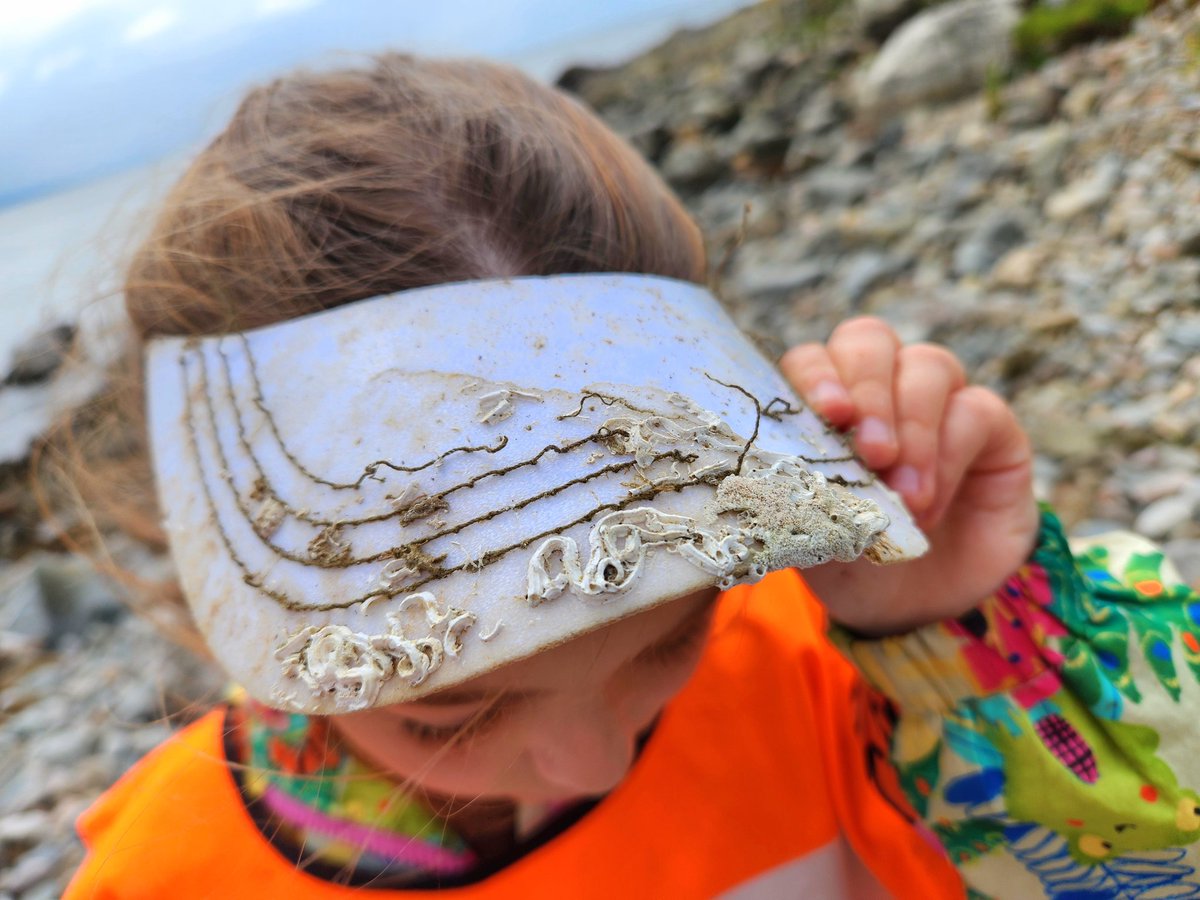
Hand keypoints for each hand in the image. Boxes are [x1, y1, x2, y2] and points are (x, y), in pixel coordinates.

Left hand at [779, 317, 1039, 634]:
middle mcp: (878, 387)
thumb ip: (802, 494)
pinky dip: (949, 453)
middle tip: (872, 453)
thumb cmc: (856, 562)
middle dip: (869, 392)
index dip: (818, 376)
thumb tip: (781, 474)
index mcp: (822, 405)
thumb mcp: (818, 534)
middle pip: (869, 341)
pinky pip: (975, 408)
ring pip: (927, 366)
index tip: (829, 416)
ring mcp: (935, 399)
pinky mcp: (988, 423)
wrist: (919, 607)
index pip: (813, 359)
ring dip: (914, 428)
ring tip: (906, 496)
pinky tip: (931, 502)